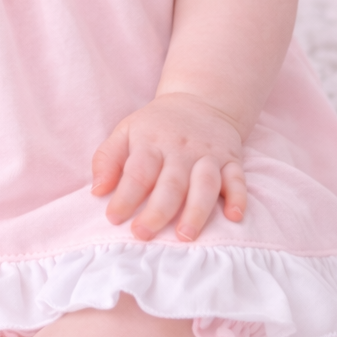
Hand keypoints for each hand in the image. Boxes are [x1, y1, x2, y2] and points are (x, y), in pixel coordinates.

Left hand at [91, 93, 246, 240]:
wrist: (200, 100)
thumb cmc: (156, 125)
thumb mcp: (125, 131)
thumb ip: (107, 159)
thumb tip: (97, 191)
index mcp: (151, 142)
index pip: (137, 172)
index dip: (125, 197)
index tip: (114, 219)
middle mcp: (181, 149)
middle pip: (171, 183)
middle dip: (157, 211)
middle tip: (143, 235)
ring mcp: (208, 155)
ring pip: (205, 184)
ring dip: (196, 211)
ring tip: (185, 236)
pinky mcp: (231, 160)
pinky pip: (238, 179)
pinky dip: (239, 197)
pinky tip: (234, 216)